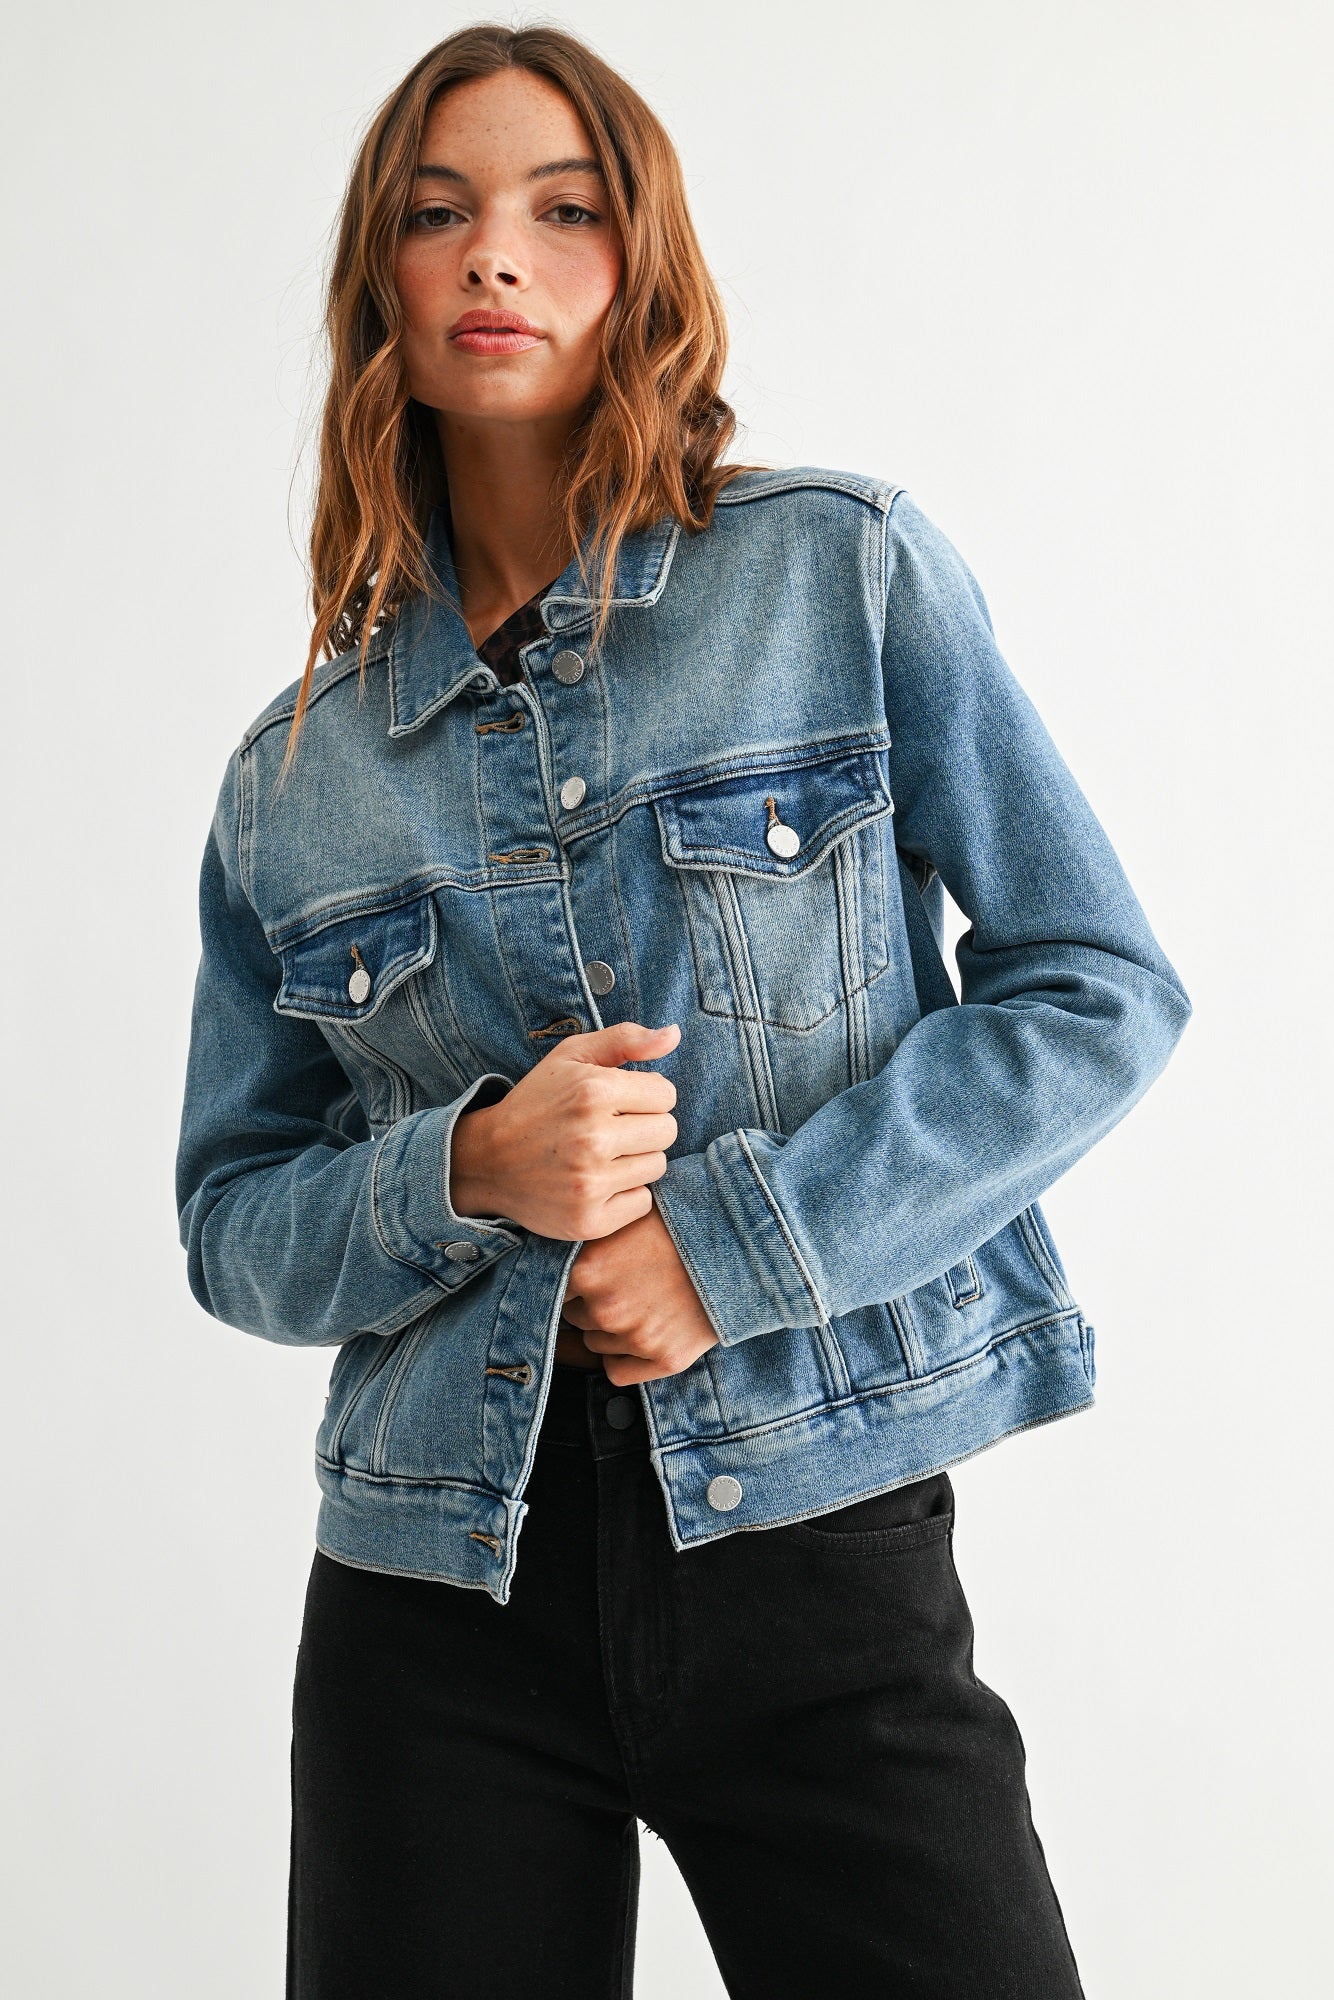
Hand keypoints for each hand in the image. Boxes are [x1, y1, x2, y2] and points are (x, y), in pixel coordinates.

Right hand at [449, 1021, 679, 1239]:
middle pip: (667, 1131)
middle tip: (610, 1130)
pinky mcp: (588, 1219)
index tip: (617, 1103)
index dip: (644, 1096)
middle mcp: (592, 1138)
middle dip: (644, 1127)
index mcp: (592, 1091)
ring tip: (600, 1155)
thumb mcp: (571, 1057)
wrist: (487, 1161)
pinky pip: (642, 1202)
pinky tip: (596, 1182)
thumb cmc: (537, 1103)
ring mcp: (589, 1183)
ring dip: (635, 1160)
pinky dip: (624, 1194)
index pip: (666, 1095)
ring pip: (657, 1166)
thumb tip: (674, 1034)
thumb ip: (626, 1039)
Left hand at [560, 1204, 719, 1384]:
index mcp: (587, 1270)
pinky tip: (644, 1334)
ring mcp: (634, 1337)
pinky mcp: (663, 1359)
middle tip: (624, 1287)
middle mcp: (604, 1308)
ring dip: (610, 1331)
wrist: (740, 1247)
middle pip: (576, 1319)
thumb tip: (559, 1256)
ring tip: (642, 1304)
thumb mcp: (626, 1220)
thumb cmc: (682, 1226)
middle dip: (593, 1306)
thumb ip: (590, 1243)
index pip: (558, 1290)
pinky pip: (616, 1372)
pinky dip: (624, 1360)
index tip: (592, 1278)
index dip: (576, 1283)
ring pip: (596, 1346)